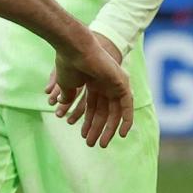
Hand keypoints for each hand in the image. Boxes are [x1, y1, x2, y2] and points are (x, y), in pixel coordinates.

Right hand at [45, 31, 132, 147]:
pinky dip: (125, 120)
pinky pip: (127, 107)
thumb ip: (68, 96)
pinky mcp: (122, 84)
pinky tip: (120, 134)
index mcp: (91, 82)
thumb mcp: (67, 84)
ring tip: (101, 144)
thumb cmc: (68, 64)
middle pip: (103, 111)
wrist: (75, 48)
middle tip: (90, 144)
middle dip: (96, 128)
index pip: (92, 107)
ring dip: (109, 129)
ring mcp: (114, 83)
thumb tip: (64, 104)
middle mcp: (104, 83)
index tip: (82, 134)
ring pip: (115, 112)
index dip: (87, 121)